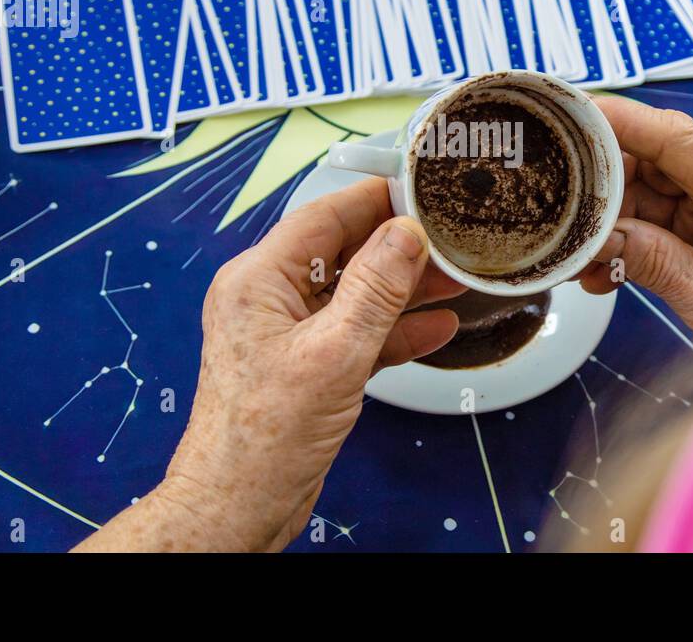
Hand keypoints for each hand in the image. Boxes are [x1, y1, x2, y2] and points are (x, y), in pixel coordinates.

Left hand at [75, 178, 463, 551]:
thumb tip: (405, 234)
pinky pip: (354, 333)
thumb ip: (375, 289)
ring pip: (353, 294)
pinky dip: (392, 330)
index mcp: (259, 279)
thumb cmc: (263, 437)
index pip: (324, 217)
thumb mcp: (335, 352)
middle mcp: (268, 299)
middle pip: (342, 253)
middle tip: (449, 236)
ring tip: (454, 278)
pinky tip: (435, 326)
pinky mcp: (304, 365)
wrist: (238, 504)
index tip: (419, 187)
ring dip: (403, 289)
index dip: (374, 198)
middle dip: (397, 246)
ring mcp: (286, 333)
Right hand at [577, 95, 692, 365]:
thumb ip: (649, 258)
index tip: (575, 113)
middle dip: (604, 184)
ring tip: (576, 257)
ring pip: (647, 195)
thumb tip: (593, 234)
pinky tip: (599, 273)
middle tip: (558, 206)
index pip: (680, 139)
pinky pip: (655, 224)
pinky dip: (624, 245)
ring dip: (608, 224)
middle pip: (657, 162)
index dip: (624, 120)